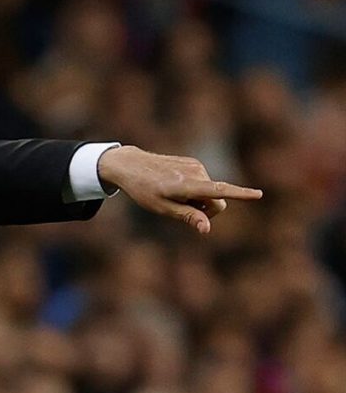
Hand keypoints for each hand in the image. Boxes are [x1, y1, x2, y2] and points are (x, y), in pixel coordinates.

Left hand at [97, 145, 262, 233]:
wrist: (132, 164)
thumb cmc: (145, 190)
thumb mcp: (162, 208)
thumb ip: (188, 217)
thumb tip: (207, 229)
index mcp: (186, 186)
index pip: (218, 191)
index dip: (240, 194)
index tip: (259, 194)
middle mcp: (195, 173)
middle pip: (218, 201)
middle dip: (208, 210)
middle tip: (181, 209)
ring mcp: (196, 166)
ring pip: (212, 192)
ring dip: (199, 199)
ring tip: (174, 194)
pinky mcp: (194, 163)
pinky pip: (205, 183)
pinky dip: (196, 189)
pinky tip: (175, 186)